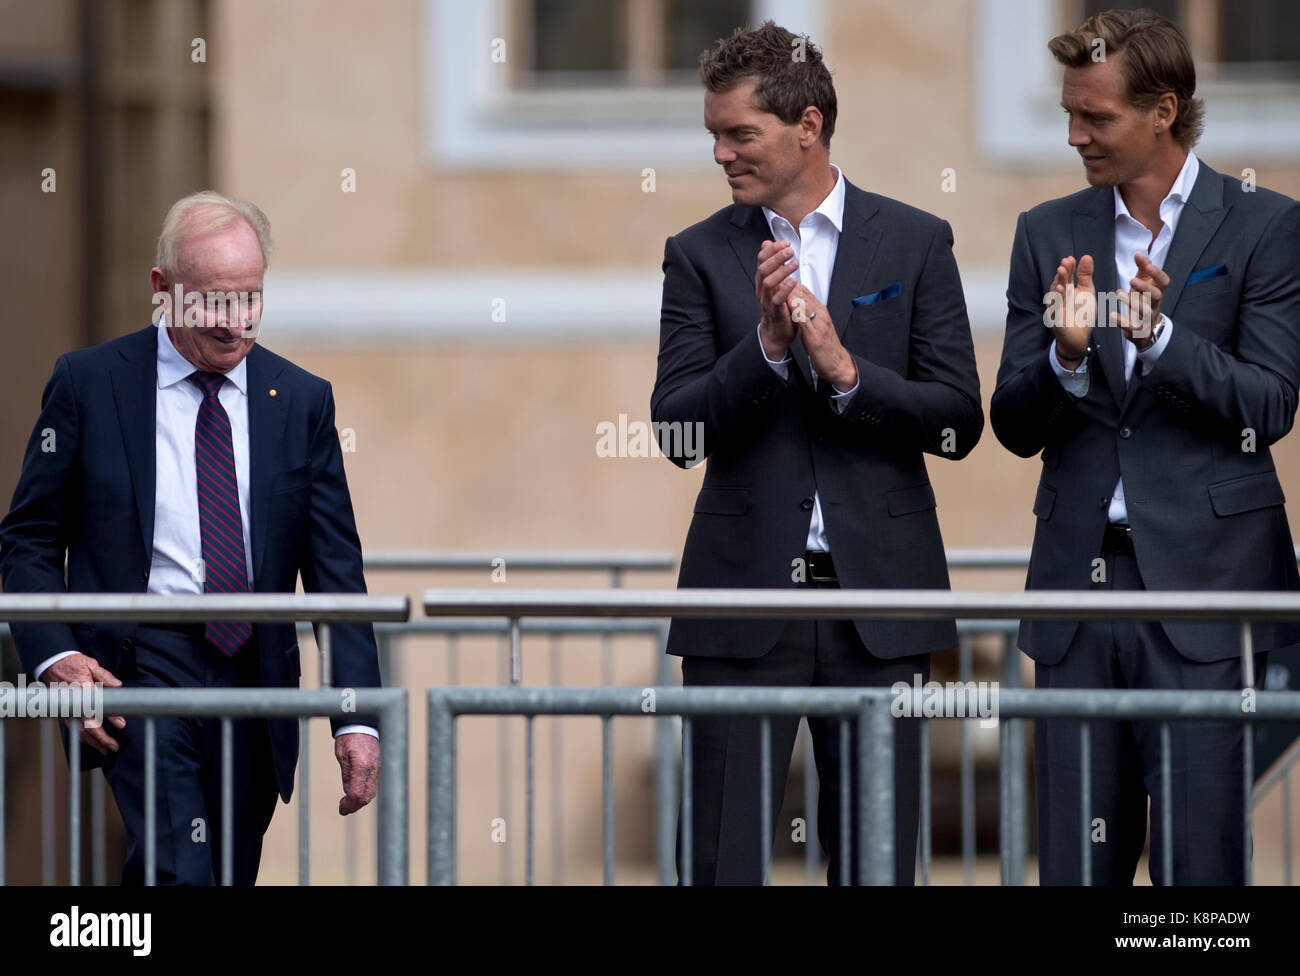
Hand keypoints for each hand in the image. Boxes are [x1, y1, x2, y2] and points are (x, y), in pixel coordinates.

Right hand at [45, 654, 124, 755]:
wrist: (51, 664)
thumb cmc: (73, 664)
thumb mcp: (91, 665)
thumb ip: (105, 676)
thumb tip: (118, 685)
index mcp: (84, 690)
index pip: (100, 707)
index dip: (112, 717)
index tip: (122, 725)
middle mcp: (75, 703)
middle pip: (88, 726)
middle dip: (102, 738)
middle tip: (114, 746)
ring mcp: (68, 709)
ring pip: (80, 731)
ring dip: (93, 742)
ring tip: (105, 750)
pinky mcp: (64, 712)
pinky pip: (72, 728)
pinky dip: (81, 737)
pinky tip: (90, 743)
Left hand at [335, 732, 380, 814]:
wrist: (362, 724)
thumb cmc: (349, 737)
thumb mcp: (341, 756)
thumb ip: (346, 775)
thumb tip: (348, 792)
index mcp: (361, 765)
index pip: (356, 793)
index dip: (348, 805)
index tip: (341, 808)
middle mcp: (372, 768)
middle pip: (367, 796)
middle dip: (355, 806)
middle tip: (343, 809)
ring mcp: (377, 768)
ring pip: (371, 793)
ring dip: (360, 801)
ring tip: (348, 803)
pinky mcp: (378, 767)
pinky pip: (373, 785)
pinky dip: (365, 793)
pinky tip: (355, 794)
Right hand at [755, 240, 798, 359]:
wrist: (777, 332)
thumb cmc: (779, 305)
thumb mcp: (774, 282)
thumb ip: (772, 263)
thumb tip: (766, 242)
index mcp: (762, 280)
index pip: (761, 260)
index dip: (772, 249)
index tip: (785, 243)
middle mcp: (761, 289)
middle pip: (763, 268)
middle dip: (777, 256)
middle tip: (790, 250)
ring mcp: (766, 300)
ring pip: (768, 282)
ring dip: (782, 270)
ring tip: (794, 263)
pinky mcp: (774, 311)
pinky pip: (776, 299)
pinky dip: (785, 289)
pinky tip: (794, 281)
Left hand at [786, 283, 857, 392]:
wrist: (837, 363)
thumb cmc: (825, 346)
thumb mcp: (814, 325)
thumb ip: (806, 314)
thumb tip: (796, 303)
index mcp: (820, 311)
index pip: (805, 292)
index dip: (791, 282)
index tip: (780, 274)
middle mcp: (821, 314)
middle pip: (804, 294)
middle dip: (789, 283)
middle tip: (777, 272)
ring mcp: (819, 324)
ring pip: (805, 304)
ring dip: (792, 292)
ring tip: (780, 283)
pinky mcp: (816, 336)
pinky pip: (806, 321)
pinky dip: (797, 311)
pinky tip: (790, 304)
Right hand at [1046, 254, 1095, 364]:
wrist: (1079, 337)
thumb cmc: (1082, 314)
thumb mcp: (1087, 291)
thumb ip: (1085, 275)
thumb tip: (1087, 256)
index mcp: (1066, 290)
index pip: (1066, 276)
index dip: (1068, 268)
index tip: (1070, 259)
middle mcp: (1059, 297)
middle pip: (1059, 283)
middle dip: (1062, 273)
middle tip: (1065, 262)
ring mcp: (1056, 308)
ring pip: (1055, 293)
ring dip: (1057, 282)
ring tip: (1061, 271)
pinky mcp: (1056, 319)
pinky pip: (1055, 308)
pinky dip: (1056, 299)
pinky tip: (1059, 290)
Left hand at [1116, 252, 1167, 348]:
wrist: (1146, 328)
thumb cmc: (1143, 301)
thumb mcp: (1144, 284)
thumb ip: (1142, 269)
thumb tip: (1139, 253)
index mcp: (1157, 292)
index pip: (1164, 282)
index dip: (1158, 274)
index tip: (1148, 266)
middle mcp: (1154, 304)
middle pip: (1156, 296)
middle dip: (1145, 287)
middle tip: (1131, 279)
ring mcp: (1147, 318)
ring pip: (1145, 311)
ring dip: (1132, 302)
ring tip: (1118, 293)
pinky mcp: (1138, 329)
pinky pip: (1132, 326)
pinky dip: (1122, 321)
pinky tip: (1113, 315)